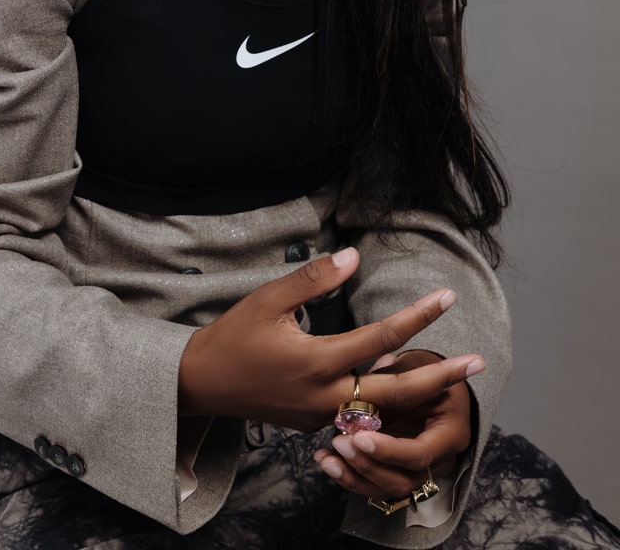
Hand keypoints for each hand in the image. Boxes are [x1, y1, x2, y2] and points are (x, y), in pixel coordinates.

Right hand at [178, 247, 483, 432]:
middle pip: (396, 393)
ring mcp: (320, 417)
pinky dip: (387, 405)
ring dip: (419, 396)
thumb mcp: (268, 298)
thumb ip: (312, 278)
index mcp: (315, 363)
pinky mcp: (314, 425)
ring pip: (382, 413)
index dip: (416, 317)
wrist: (202, 384)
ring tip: (453, 379)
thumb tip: (354, 255)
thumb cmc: (234, 335)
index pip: (379, 338)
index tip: (446, 298)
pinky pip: (360, 419)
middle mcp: (324, 397)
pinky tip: (406, 389)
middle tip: (478, 363)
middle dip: (440, 377)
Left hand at [313, 348, 474, 501]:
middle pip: (404, 480)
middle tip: (340, 443)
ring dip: (354, 476)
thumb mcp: (417, 366)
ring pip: (387, 488)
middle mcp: (440, 459)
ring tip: (327, 458)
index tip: (361, 437)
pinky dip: (350, 476)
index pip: (421, 454)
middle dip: (368, 466)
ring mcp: (420, 470)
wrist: (430, 382)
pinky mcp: (399, 472)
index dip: (390, 451)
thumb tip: (386, 360)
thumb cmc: (425, 369)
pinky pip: (376, 486)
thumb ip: (399, 373)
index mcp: (450, 432)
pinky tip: (326, 460)